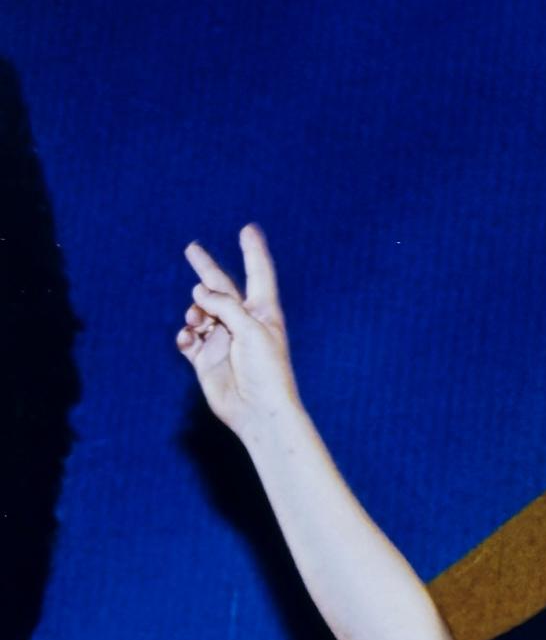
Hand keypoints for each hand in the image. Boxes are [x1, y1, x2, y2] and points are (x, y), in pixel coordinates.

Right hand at [175, 223, 301, 439]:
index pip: (258, 274)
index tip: (248, 229)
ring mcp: (222, 340)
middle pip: (221, 288)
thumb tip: (199, 292)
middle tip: (192, 248)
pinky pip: (188, 338)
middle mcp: (242, 323)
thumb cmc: (266, 370)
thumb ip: (225, 305)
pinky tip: (188, 339)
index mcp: (263, 313)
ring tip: (198, 321)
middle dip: (206, 269)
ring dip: (194, 312)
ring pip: (199, 313)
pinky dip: (184, 335)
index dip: (253, 252)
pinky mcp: (206, 358)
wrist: (258, 410)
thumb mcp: (251, 329)